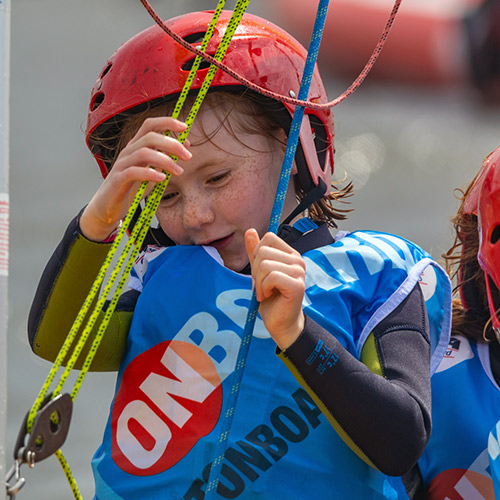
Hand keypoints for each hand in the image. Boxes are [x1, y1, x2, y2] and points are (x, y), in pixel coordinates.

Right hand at [80, 116, 191, 240]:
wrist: (108, 207)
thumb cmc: (131, 188)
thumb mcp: (153, 171)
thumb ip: (167, 158)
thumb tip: (186, 145)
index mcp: (136, 146)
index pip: (150, 125)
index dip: (167, 122)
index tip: (185, 127)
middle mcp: (128, 151)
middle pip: (150, 137)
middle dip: (172, 144)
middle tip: (188, 156)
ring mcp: (122, 164)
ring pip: (143, 152)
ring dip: (165, 160)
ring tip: (178, 171)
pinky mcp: (118, 180)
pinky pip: (133, 172)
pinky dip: (149, 173)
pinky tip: (162, 178)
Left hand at [245, 229, 305, 349]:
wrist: (280, 322)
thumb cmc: (270, 297)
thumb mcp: (258, 271)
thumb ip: (254, 252)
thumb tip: (250, 230)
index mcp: (290, 254)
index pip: (269, 237)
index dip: (257, 254)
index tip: (260, 272)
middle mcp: (298, 260)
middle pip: (264, 251)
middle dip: (256, 271)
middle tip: (263, 285)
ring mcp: (299, 272)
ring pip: (265, 264)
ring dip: (259, 282)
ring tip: (265, 292)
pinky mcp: (297, 285)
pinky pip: (271, 277)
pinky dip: (264, 288)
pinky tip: (269, 296)